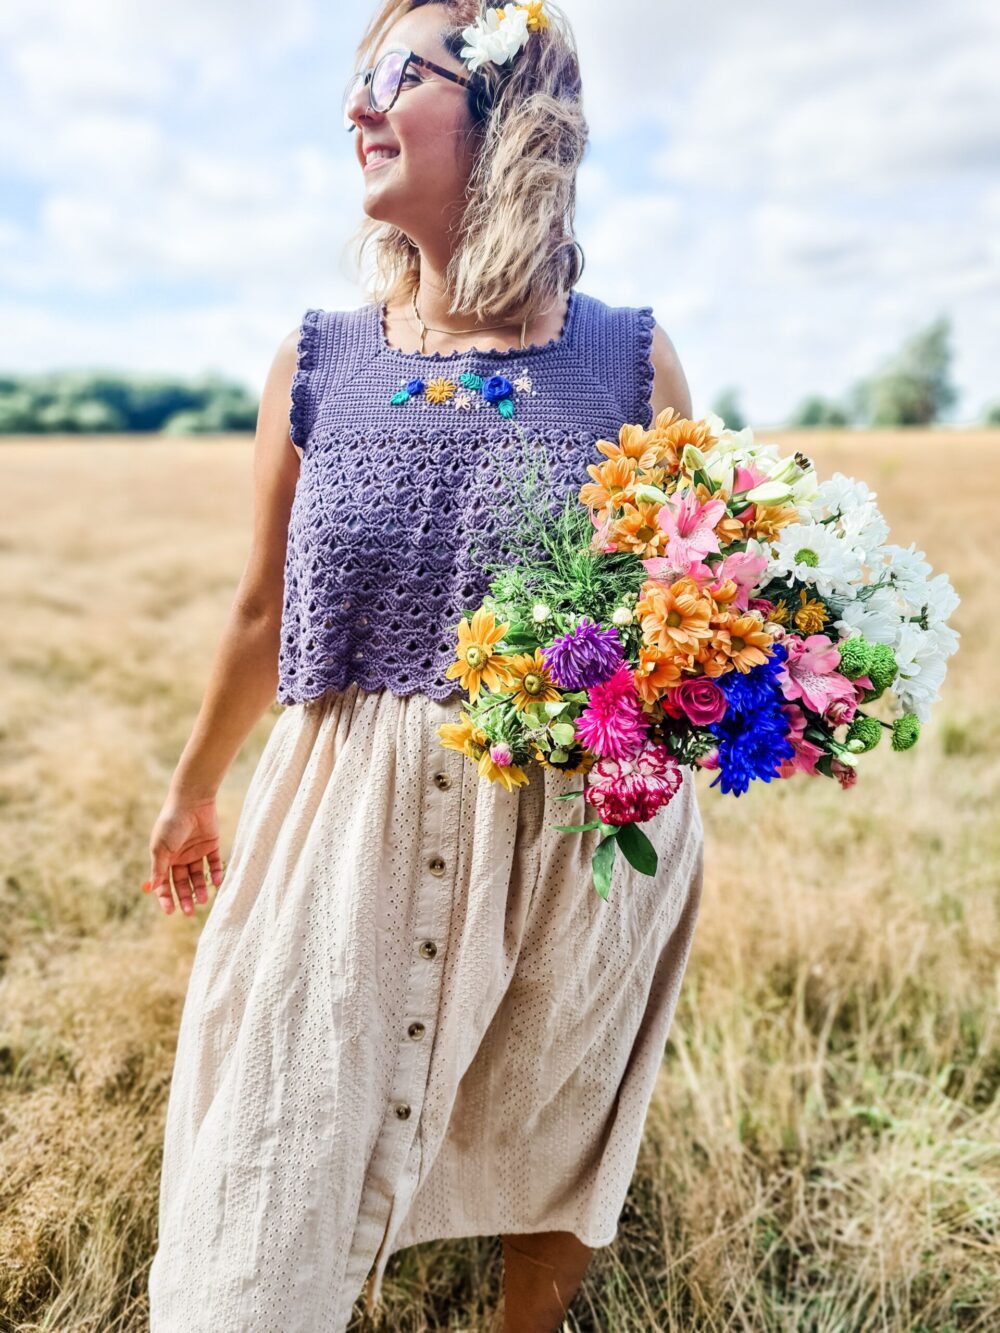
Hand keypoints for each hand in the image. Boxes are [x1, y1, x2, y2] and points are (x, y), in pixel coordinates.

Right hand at [146, 795, 224, 916]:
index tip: (170, 911)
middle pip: (182, 882)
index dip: (166, 898)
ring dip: (200, 888)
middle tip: (189, 911)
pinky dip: (217, 874)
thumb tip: (152, 889)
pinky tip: (217, 883)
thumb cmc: (171, 823)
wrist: (191, 801)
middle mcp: (180, 856)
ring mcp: (196, 851)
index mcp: (164, 858)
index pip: (164, 883)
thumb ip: (158, 869)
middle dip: (185, 897)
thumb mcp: (161, 848)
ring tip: (203, 899)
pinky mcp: (211, 845)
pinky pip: (214, 864)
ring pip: (199, 876)